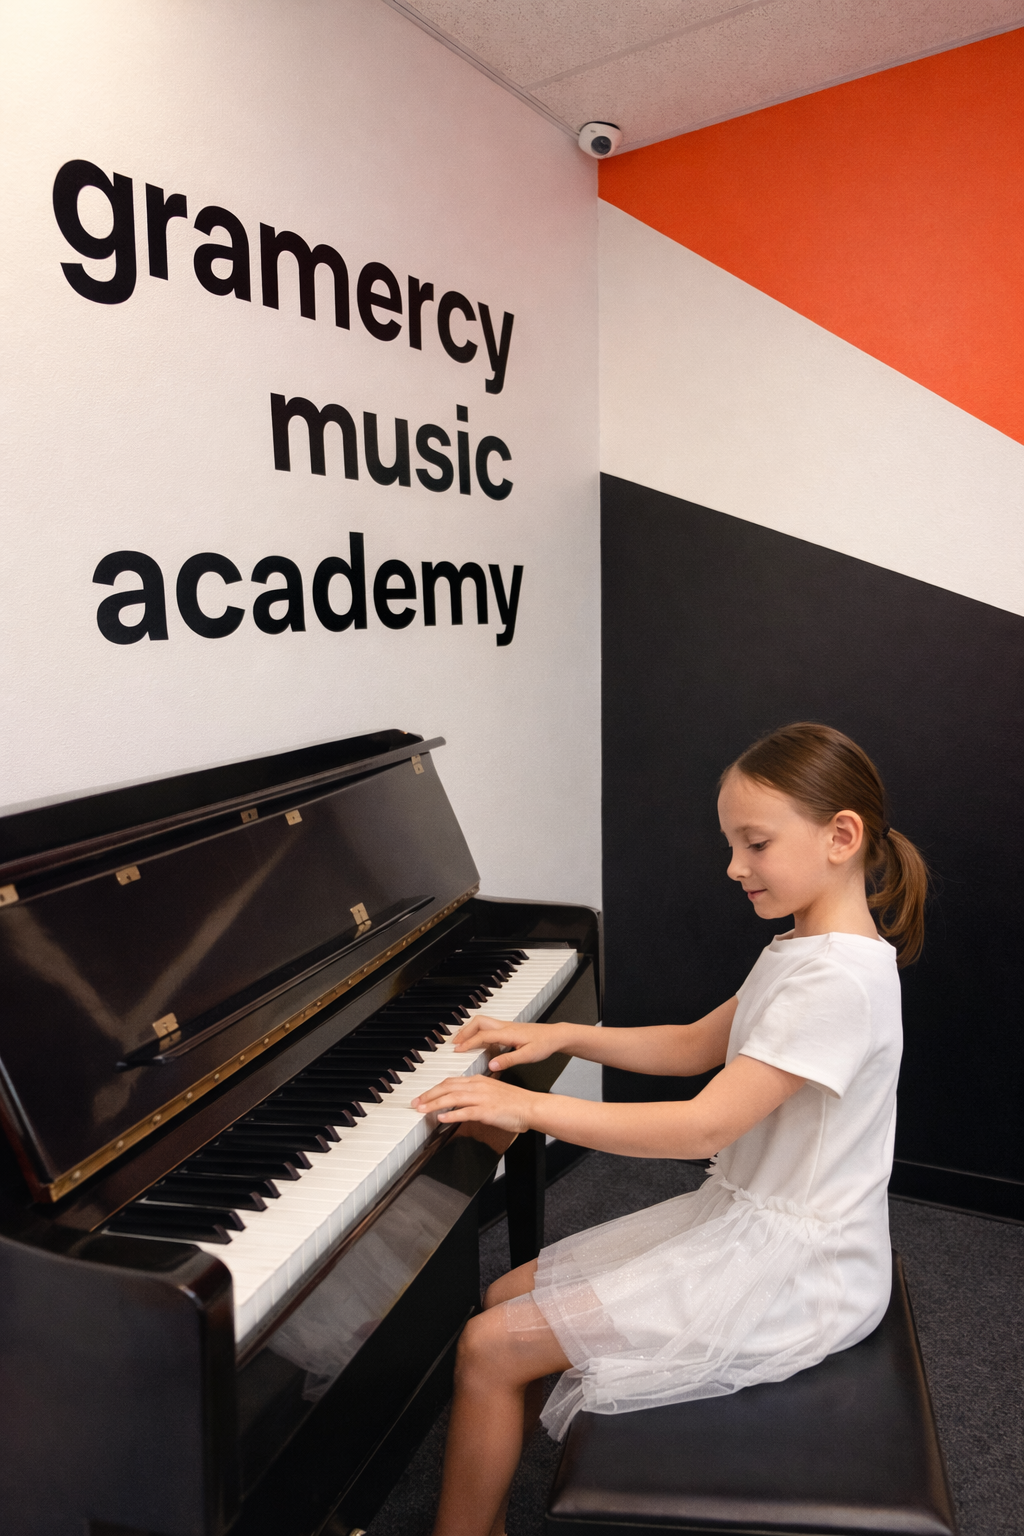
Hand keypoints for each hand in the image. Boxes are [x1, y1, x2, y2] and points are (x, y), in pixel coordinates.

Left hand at [410, 1071, 536, 1132]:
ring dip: (435, 1104)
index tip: (424, 1096)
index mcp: (479, 1080)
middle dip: (429, 1095)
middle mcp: (478, 1086)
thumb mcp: (492, 1092)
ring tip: (422, 1110)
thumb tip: (460, 1103)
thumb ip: (476, 1095)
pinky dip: (452, 1114)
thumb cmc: (514, 1102)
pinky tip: (442, 1118)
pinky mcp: (487, 1110)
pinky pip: (465, 1111)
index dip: (434, 1089)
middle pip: (447, 1087)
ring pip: (452, 1098)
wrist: (530, 1106)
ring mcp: (482, 1098)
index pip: (451, 1082)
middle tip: (416, 1103)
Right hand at [451, 1017, 571, 1071]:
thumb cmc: (544, 1044)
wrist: (555, 1036)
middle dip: (464, 1031)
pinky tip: (479, 1044)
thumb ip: (509, 1060)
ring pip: (483, 1023)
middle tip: (455, 1043)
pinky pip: (489, 1028)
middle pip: (478, 1022)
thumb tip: (492, 1066)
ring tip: (462, 1042)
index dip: (468, 1043)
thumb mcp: (528, 1056)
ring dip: (470, 1031)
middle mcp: (505, 1027)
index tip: (458, 1050)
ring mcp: (506, 1027)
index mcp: (507, 1033)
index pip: (482, 1035)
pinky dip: (479, 1033)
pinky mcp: (509, 1029)